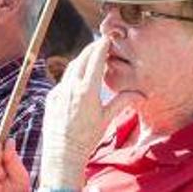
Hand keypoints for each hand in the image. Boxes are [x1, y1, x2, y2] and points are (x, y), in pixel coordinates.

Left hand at [38, 39, 141, 188]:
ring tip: (90, 57)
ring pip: (70, 68)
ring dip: (80, 60)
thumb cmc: (87, 138)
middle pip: (81, 59)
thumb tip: (141, 94)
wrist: (63, 152)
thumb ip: (123, 101)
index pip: (95, 60)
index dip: (101, 47)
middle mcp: (71, 87)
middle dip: (91, 49)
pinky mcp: (51, 97)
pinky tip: (77, 79)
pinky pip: (62, 81)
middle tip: (100, 43)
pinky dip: (71, 75)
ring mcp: (59, 91)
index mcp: (87, 90)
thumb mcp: (107, 119)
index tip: (106, 39)